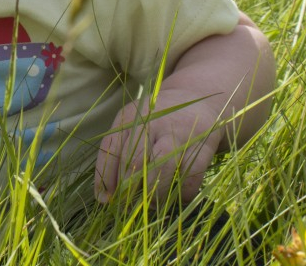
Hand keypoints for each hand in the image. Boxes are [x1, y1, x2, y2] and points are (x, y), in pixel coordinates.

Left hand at [94, 89, 222, 204]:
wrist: (198, 99)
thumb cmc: (157, 120)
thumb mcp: (133, 125)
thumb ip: (118, 153)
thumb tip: (104, 196)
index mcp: (129, 116)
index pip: (111, 149)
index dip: (105, 178)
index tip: (104, 200)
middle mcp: (152, 122)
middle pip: (135, 161)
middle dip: (129, 190)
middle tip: (129, 206)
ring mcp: (178, 133)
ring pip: (161, 169)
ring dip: (154, 195)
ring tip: (150, 205)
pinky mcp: (202, 145)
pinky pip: (189, 178)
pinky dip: (181, 193)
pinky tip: (176, 195)